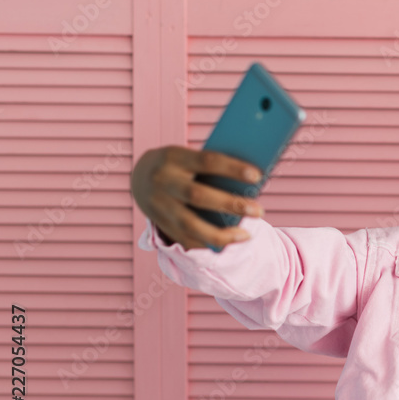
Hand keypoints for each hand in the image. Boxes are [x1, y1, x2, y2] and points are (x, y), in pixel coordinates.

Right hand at [129, 145, 265, 250]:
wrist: (139, 175)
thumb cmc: (180, 164)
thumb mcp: (189, 157)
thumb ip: (212, 167)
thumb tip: (252, 181)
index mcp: (174, 157)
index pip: (207, 161)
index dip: (233, 169)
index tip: (257, 176)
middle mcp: (163, 180)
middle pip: (199, 196)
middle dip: (231, 204)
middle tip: (259, 211)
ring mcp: (158, 204)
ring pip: (190, 224)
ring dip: (221, 233)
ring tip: (246, 236)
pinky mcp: (158, 222)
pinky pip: (184, 238)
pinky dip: (207, 243)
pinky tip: (227, 243)